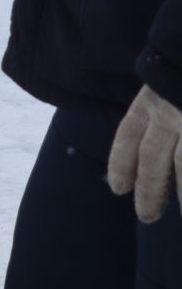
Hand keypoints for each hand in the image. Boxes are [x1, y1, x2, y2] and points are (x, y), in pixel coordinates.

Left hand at [107, 86, 181, 222]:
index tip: (117, 188)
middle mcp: (170, 113)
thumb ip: (162, 97)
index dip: (122, 163)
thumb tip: (156, 124)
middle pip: (155, 162)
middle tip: (145, 217)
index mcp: (153, 97)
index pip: (129, 136)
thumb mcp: (171, 72)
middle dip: (149, 191)